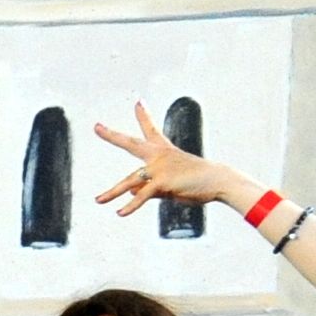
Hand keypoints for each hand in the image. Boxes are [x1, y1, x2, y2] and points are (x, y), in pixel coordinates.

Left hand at [91, 101, 244, 219]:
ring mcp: (160, 168)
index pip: (152, 130)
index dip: (144, 116)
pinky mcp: (162, 182)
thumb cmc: (197, 182)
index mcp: (164, 151)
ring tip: (98, 200)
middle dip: (113, 136)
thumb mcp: (169, 183)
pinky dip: (131, 205)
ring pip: (130, 180)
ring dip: (112, 192)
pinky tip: (120, 213)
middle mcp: (159, 156)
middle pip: (131, 143)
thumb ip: (148, 187)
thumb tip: (130, 192)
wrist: (218, 181)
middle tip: (97, 126)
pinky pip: (142, 195)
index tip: (138, 102)